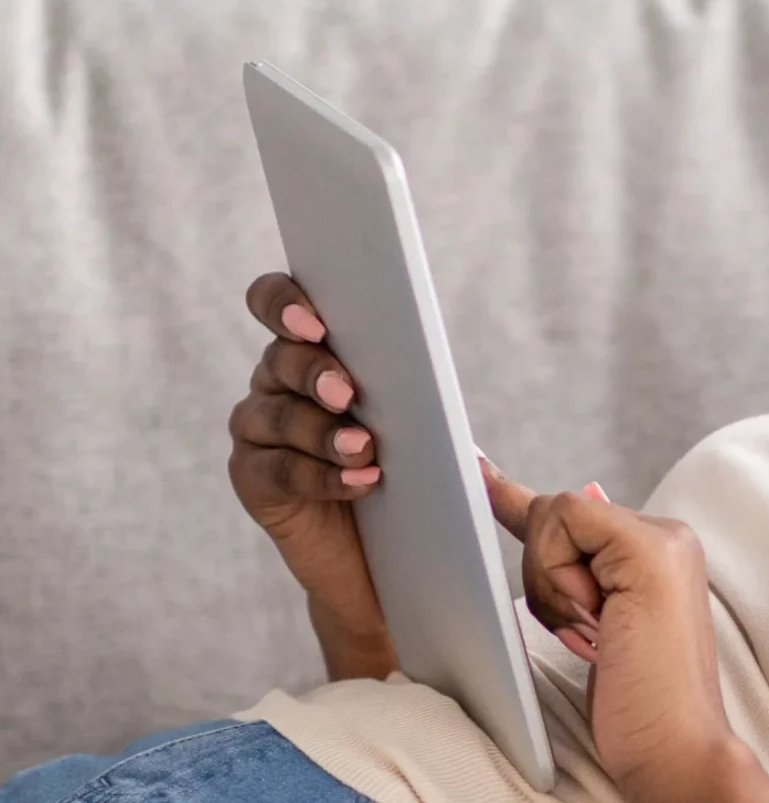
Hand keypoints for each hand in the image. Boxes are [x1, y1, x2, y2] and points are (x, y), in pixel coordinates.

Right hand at [227, 273, 393, 671]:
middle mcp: (275, 383)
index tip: (314, 322)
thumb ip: (408, 389)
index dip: (285, 303)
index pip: (277, 302)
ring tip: (365, 449)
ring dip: (323, 431)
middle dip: (314, 372)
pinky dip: (320, 476)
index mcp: (310, 351)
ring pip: (276, 415)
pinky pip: (278, 471)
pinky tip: (359, 482)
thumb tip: (425, 375)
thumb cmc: (406, 473)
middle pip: (280, 359)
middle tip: (348, 393)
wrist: (386, 556)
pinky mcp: (253, 480)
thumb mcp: (415, 423)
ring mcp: (258, 432)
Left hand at [480, 460, 768, 802]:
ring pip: (557, 515)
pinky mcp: (649, 550)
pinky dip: (558, 575)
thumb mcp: (597, 626)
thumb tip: (551, 509)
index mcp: (658, 552)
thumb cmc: (639, 704)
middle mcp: (668, 537)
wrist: (677, 745)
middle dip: (544, 575)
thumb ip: (579, 571)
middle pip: (558, 513)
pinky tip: (598, 619)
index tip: (476, 470)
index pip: (573, 515)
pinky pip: (567, 521)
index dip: (516, 500)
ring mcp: (664, 539)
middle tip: (586, 632)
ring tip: (599, 637)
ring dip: (552, 586)